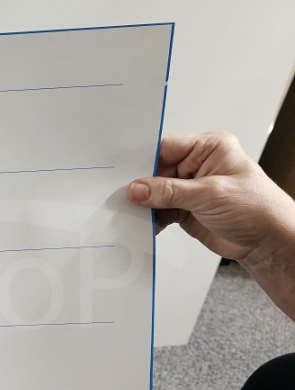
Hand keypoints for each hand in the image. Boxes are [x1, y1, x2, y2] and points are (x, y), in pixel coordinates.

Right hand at [126, 131, 294, 264]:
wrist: (268, 242)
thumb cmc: (258, 209)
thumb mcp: (210, 194)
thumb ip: (170, 191)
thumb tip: (136, 189)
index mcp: (209, 147)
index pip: (166, 147)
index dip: (143, 160)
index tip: (122, 173)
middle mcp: (198, 164)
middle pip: (156, 171)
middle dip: (140, 186)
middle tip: (121, 197)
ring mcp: (190, 187)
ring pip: (155, 192)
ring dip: (143, 205)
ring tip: (129, 213)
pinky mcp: (185, 208)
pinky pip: (159, 210)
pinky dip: (149, 218)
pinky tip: (142, 224)